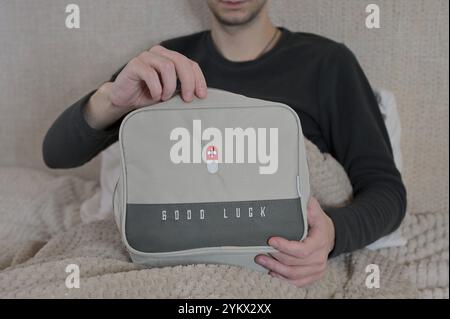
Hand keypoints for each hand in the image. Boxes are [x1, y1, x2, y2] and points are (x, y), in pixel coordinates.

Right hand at [84, 45, 206, 129]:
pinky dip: (156, 88)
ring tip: (164, 98)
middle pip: (182, 62)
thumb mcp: (170, 92)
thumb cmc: (147, 95)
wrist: (123, 99)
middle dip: (188, 82)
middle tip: (187, 99)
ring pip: (168, 67)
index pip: (190, 64)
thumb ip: (182, 88)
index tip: (202, 95)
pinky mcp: (134, 64)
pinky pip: (151, 74)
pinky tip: (154, 96)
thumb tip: (201, 96)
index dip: (198, 79)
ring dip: (169, 87)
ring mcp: (146, 57)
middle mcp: (159, 53)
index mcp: (170, 58)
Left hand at [255, 197, 334, 286]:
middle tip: (259, 250)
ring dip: (275, 268)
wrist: (330, 236)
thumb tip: (300, 196)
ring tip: (261, 260)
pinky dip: (283, 278)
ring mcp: (317, 269)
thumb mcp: (315, 211)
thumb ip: (308, 205)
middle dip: (274, 257)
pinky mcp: (313, 276)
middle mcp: (320, 257)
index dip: (285, 246)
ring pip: (294, 274)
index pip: (302, 249)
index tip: (271, 240)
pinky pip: (297, 282)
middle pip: (294, 263)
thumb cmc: (318, 223)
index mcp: (320, 240)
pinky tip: (272, 271)